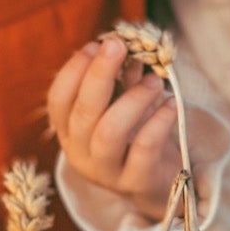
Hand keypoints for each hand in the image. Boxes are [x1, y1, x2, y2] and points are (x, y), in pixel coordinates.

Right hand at [47, 35, 183, 222]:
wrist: (156, 185)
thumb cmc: (133, 137)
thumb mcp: (121, 106)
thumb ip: (121, 80)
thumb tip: (127, 46)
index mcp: (69, 133)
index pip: (58, 100)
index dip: (73, 70)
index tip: (95, 45)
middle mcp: (80, 154)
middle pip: (83, 113)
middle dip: (99, 74)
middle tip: (118, 46)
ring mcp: (106, 172)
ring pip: (110, 131)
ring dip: (133, 99)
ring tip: (154, 80)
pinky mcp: (135, 182)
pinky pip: (144, 148)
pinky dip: (159, 121)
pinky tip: (171, 104)